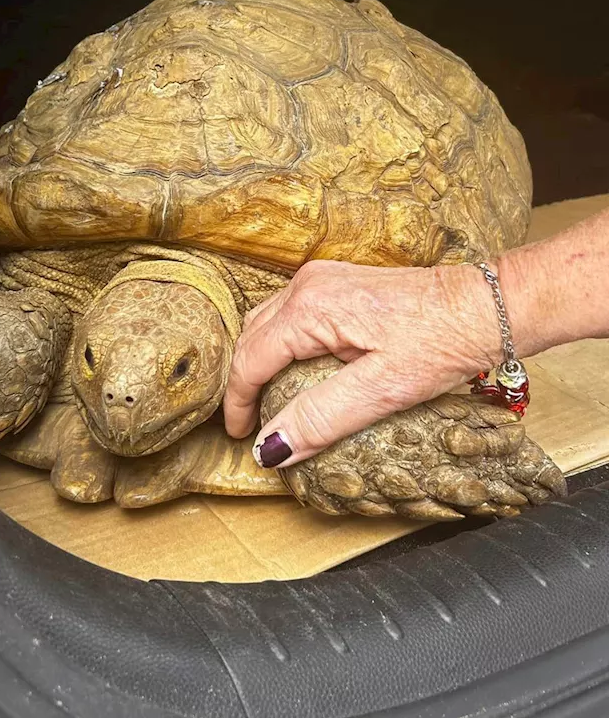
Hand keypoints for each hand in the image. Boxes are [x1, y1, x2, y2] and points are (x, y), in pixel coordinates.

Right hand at [222, 260, 499, 468]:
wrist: (489, 305)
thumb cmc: (444, 341)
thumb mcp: (383, 390)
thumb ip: (320, 417)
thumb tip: (271, 448)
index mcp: (309, 309)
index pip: (250, 359)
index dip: (238, 402)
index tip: (242, 438)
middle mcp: (307, 286)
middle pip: (251, 337)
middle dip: (244, 381)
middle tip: (250, 423)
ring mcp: (321, 279)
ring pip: (266, 323)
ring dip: (260, 361)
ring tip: (266, 401)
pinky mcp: (337, 283)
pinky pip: (289, 315)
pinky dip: (280, 345)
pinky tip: (292, 370)